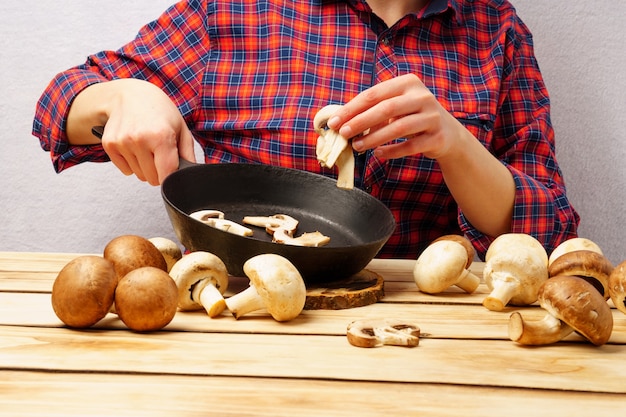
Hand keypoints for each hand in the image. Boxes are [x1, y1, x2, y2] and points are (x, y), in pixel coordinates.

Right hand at [70, 78, 195, 184]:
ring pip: (139, 175)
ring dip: (145, 166)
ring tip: (147, 146)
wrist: (131, 94)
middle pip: (152, 179)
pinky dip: (131, 163)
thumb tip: (190, 175)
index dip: (171, 177)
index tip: (172, 169)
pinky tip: (135, 147)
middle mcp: (139, 139)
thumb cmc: (159, 111)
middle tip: (159, 152)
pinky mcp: (110, 144)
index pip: (166, 175)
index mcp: (161, 136)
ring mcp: (122, 142)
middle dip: (158, 170)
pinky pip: (125, 170)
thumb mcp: (181, 128)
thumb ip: (188, 155)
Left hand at [326, 74, 462, 159]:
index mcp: (408, 83)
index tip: (334, 121)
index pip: (374, 94)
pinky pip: (411, 145)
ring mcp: (432, 116)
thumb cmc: (412, 118)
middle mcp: (422, 96)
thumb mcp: (396, 107)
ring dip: (375, 138)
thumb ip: (373, 109)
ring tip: (357, 146)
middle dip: (361, 122)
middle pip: (386, 108)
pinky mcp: (438, 137)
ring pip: (399, 127)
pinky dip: (393, 151)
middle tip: (343, 134)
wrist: (448, 134)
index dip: (352, 108)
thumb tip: (341, 121)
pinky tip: (379, 154)